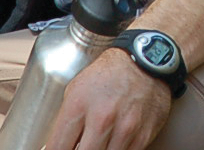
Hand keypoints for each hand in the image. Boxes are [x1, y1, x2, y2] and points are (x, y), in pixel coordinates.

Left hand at [47, 49, 173, 149]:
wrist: (147, 62)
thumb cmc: (109, 74)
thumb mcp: (76, 90)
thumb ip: (65, 122)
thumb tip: (56, 147)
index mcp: (78, 105)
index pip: (57, 147)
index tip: (58, 149)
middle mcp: (102, 118)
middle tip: (80, 145)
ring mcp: (125, 129)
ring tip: (97, 141)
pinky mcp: (143, 136)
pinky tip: (114, 140)